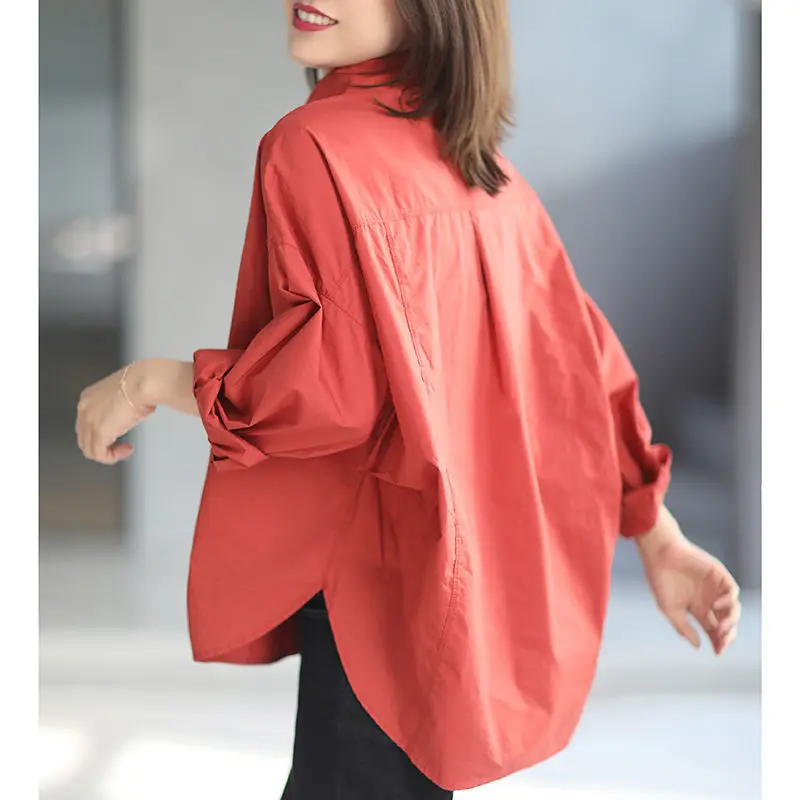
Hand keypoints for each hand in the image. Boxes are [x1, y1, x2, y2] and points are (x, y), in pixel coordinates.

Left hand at [75, 365, 154, 463]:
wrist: (144, 382)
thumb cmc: (142, 382)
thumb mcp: (127, 394)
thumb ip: (122, 405)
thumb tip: (132, 413)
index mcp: (90, 397)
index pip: (86, 423)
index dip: (100, 433)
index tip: (116, 434)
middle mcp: (85, 408)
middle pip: (84, 437)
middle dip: (101, 445)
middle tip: (118, 446)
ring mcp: (89, 421)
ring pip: (89, 448)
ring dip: (107, 453)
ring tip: (123, 449)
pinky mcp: (99, 432)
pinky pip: (99, 454)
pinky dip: (112, 457)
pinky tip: (124, 451)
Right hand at [637, 508, 740, 655]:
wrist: (660, 554)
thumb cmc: (660, 579)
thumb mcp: (670, 609)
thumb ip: (683, 628)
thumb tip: (699, 646)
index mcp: (697, 608)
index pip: (713, 629)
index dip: (717, 642)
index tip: (717, 653)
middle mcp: (709, 599)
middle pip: (726, 622)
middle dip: (727, 635)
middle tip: (722, 642)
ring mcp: (715, 588)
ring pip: (733, 609)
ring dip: (730, 621)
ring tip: (720, 628)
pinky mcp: (719, 575)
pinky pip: (732, 591)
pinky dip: (729, 601)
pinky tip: (716, 606)